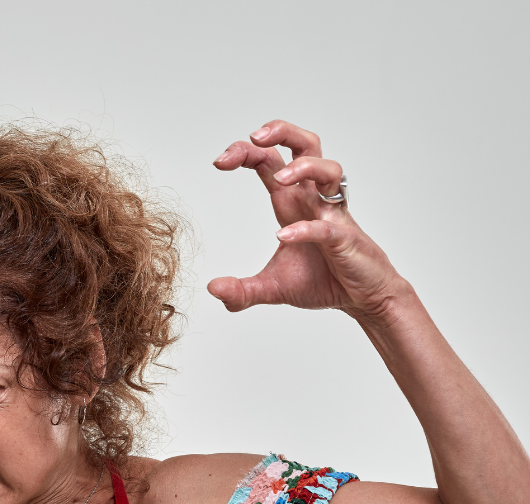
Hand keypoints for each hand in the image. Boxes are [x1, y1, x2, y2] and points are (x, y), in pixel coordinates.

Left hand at [208, 120, 406, 319]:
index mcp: (292, 202)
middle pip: (306, 146)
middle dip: (281, 133)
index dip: (246, 152)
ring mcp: (332, 217)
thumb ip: (241, 291)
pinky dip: (306, 228)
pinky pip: (327, 226)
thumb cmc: (323, 280)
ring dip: (304, 168)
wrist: (362, 299)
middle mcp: (313, 201)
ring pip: (329, 171)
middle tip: (254, 137)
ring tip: (279, 179)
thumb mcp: (272, 288)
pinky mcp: (344, 240)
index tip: (219, 162)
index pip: (270, 161)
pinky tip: (283, 235)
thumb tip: (213, 289)